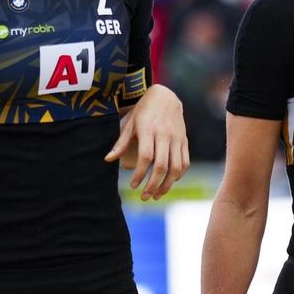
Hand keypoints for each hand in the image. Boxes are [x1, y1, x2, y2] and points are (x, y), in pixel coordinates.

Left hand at [105, 85, 189, 200]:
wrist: (166, 96)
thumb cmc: (144, 111)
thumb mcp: (130, 123)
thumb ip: (121, 143)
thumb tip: (108, 160)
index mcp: (149, 130)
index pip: (146, 157)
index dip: (140, 174)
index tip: (133, 185)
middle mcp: (165, 135)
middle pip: (162, 165)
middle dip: (153, 185)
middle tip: (144, 196)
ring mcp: (177, 138)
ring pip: (176, 167)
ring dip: (167, 185)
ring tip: (156, 195)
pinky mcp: (184, 141)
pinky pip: (185, 162)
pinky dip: (178, 175)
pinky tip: (169, 182)